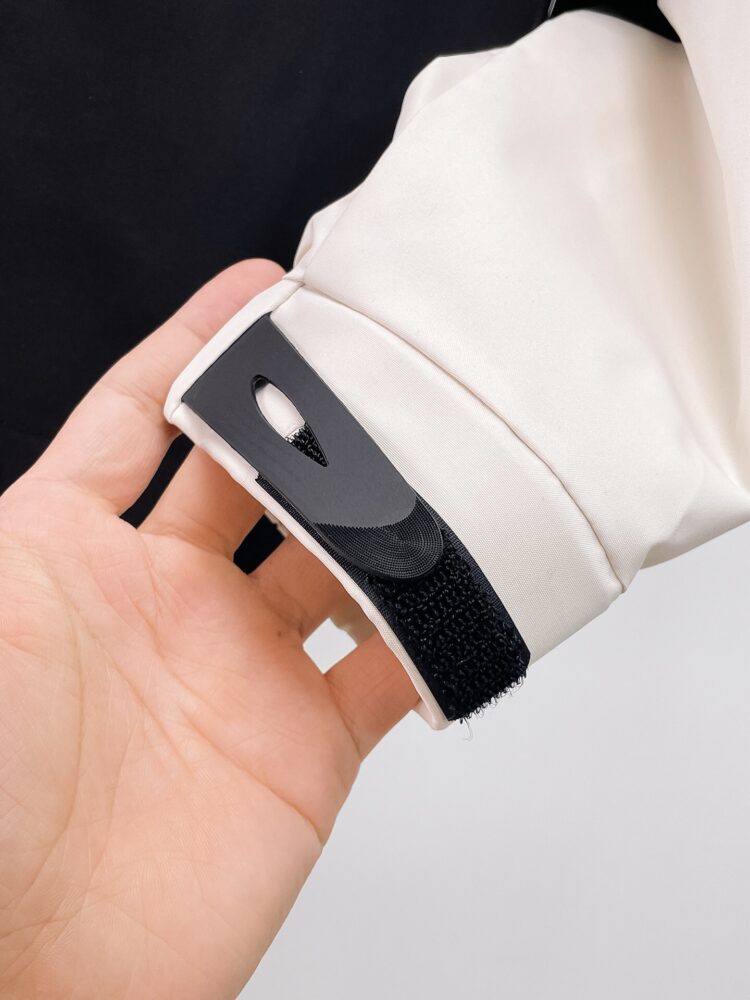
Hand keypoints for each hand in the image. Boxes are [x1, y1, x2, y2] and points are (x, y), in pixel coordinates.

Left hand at [0, 261, 416, 998]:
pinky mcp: (306, 747)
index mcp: (70, 552)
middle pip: (258, 477)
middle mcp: (166, 601)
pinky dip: (432, 632)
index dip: (200, 349)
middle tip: (373, 369)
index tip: (261, 294)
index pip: (145, 418)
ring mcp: (241, 671)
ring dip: (384, 512)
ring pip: (337, 559)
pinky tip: (461, 589)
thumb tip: (80, 444)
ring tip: (435, 459)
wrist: (25, 974)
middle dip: (312, 421)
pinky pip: (389, 672)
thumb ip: (26, 532)